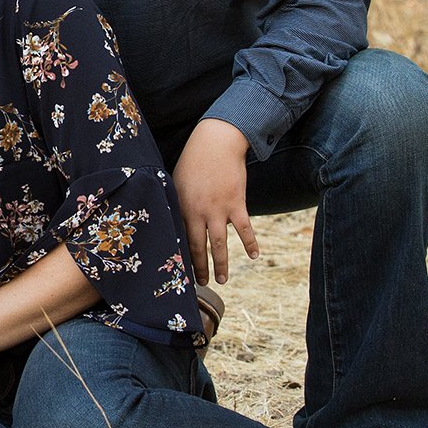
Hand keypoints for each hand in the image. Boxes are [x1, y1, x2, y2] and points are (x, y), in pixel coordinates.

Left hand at [173, 119, 258, 286]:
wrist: (216, 143)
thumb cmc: (194, 161)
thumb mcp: (176, 181)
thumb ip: (176, 202)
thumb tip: (173, 220)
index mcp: (181, 207)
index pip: (178, 238)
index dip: (179, 257)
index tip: (179, 273)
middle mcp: (198, 212)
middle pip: (197, 246)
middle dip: (198, 268)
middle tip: (200, 284)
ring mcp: (218, 209)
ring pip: (219, 244)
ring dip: (221, 264)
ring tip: (222, 280)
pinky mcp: (236, 204)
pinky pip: (244, 229)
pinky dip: (250, 243)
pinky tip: (254, 255)